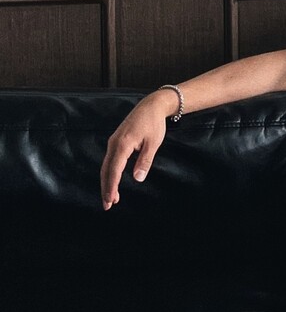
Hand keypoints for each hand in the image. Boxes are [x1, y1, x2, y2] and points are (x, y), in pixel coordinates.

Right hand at [100, 92, 172, 209]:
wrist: (151, 106)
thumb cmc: (154, 124)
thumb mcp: (153, 143)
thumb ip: (145, 161)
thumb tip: (138, 178)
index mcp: (122, 144)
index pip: (114, 170)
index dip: (112, 187)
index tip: (111, 200)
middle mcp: (114, 143)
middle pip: (106, 170)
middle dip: (106, 188)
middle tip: (107, 205)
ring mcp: (113, 142)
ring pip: (106, 166)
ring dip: (107, 182)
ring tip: (111, 198)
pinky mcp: (116, 142)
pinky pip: (110, 160)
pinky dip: (110, 173)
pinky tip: (113, 181)